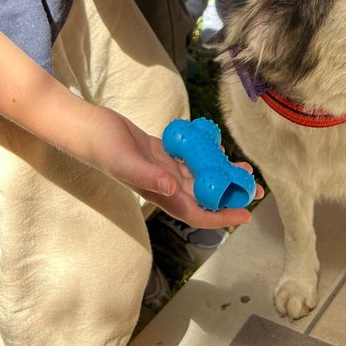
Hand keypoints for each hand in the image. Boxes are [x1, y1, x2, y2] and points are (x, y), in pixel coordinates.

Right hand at [90, 108, 261, 228]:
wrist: (88, 129)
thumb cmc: (104, 147)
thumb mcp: (125, 161)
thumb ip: (147, 176)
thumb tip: (172, 187)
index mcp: (159, 193)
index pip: (196, 213)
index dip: (221, 216)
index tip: (244, 215)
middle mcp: (165, 185)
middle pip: (204, 197)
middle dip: (230, 196)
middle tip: (257, 191)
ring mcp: (163, 170)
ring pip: (200, 178)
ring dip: (222, 177)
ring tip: (245, 171)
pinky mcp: (161, 154)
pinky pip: (189, 160)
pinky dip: (205, 158)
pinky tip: (219, 150)